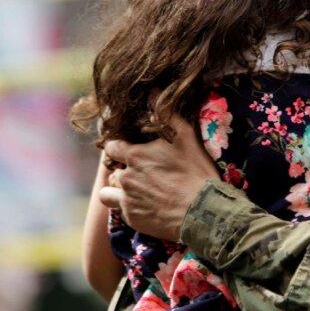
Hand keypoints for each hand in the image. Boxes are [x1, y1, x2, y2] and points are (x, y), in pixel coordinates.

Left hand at [98, 114, 218, 240]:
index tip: (126, 151)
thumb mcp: (185, 136)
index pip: (111, 147)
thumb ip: (165, 114)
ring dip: (118, 191)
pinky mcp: (132, 219)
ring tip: (137, 193)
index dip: (118, 148)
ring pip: (108, 193)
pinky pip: (122, 211)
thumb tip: (153, 91)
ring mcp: (127, 200)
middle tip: (140, 174)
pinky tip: (148, 207)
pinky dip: (131, 208)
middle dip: (123, 171)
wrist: (202, 211)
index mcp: (135, 156)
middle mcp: (126, 178)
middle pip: (112, 172)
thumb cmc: (195, 172)